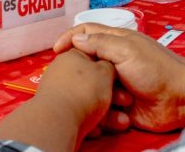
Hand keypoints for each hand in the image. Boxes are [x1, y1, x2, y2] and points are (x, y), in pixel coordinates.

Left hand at [0, 49, 114, 147]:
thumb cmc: (84, 90)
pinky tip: (100, 130)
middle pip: (93, 81)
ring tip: (122, 122)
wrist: (58, 120)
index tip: (122, 76)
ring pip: (89, 100)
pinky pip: (79, 114)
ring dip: (108, 112)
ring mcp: (59, 93)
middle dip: (113, 94)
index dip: (110, 65)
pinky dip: (92, 122)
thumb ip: (109, 65)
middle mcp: (63, 72)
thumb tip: (108, 65)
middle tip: (126, 101)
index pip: (93, 54)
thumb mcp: (105, 71)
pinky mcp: (58, 112)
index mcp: (73, 56)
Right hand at [54, 24, 184, 132]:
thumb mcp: (127, 49)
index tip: (55, 51)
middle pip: (85, 64)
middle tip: (72, 84)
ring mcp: (116, 84)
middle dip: (79, 75)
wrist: (179, 98)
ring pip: (92, 90)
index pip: (86, 33)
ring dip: (97, 98)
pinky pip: (102, 110)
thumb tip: (75, 39)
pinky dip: (105, 116)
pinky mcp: (119, 105)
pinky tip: (114, 117)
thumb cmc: (157, 69)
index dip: (69, 38)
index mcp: (115, 42)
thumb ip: (100, 43)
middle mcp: (113, 61)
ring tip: (112, 102)